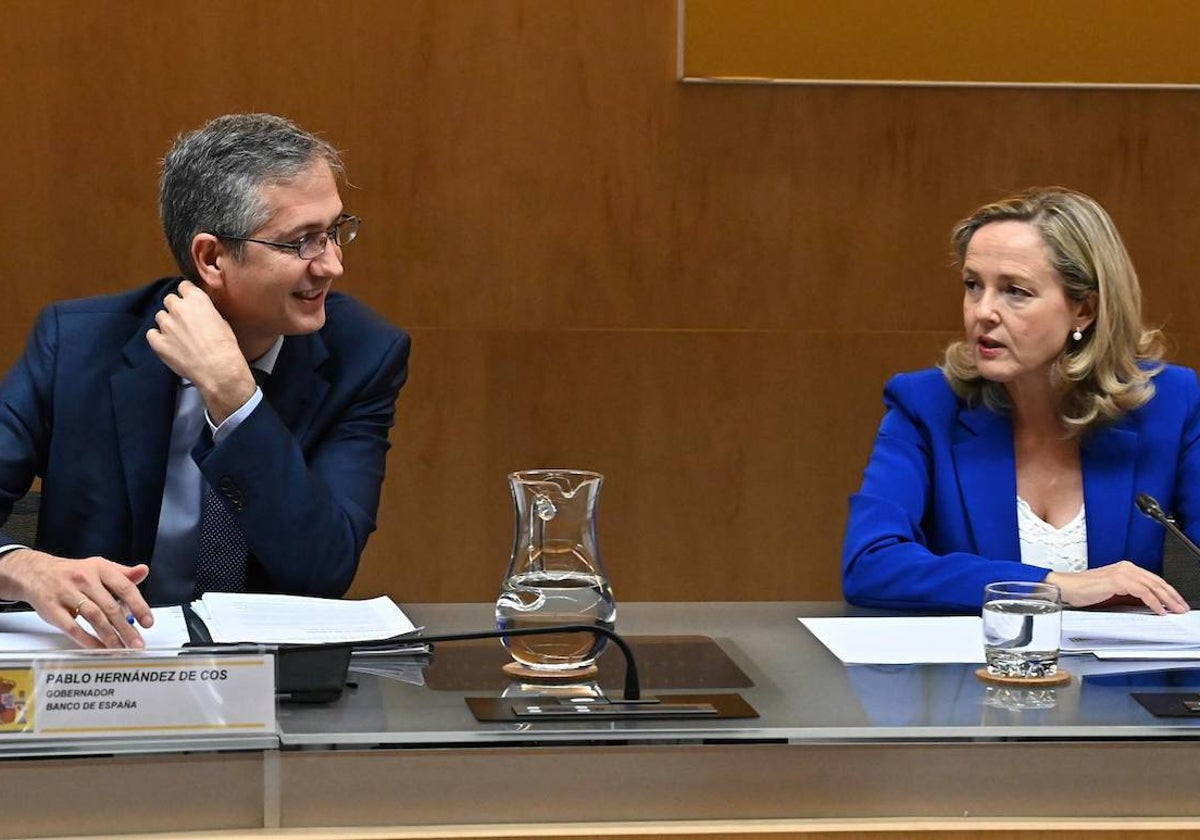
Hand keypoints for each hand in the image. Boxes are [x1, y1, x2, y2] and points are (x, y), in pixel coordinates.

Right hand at [0, 549, 153, 648]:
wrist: (35, 572)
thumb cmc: (73, 572)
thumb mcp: (99, 567)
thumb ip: (123, 573)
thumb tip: (144, 571)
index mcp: (99, 568)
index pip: (124, 587)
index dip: (138, 606)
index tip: (148, 622)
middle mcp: (84, 579)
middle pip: (110, 607)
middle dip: (126, 628)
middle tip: (137, 643)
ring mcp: (67, 593)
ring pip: (93, 617)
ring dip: (109, 636)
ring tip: (121, 648)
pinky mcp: (52, 608)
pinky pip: (72, 627)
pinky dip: (87, 640)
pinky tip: (99, 648)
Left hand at [146, 280, 256, 423]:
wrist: (218, 369)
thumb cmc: (225, 347)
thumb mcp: (222, 322)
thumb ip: (206, 313)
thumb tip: (200, 315)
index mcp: (196, 299)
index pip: (184, 286)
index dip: (187, 294)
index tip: (189, 300)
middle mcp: (178, 308)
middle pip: (169, 299)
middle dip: (175, 307)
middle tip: (184, 320)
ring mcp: (166, 325)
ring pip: (160, 316)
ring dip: (167, 323)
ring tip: (178, 335)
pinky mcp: (158, 342)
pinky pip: (152, 334)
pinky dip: (158, 337)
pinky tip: (168, 344)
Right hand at [1047, 561, 1189, 614]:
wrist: (1066, 587)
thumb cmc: (1083, 590)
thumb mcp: (1111, 592)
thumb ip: (1128, 594)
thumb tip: (1146, 604)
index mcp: (1124, 569)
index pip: (1152, 579)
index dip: (1167, 591)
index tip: (1175, 602)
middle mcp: (1126, 568)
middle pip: (1156, 581)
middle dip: (1172, 596)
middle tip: (1182, 607)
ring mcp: (1122, 573)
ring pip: (1152, 586)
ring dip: (1167, 600)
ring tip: (1175, 610)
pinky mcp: (1118, 580)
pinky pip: (1142, 592)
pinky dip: (1153, 602)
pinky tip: (1159, 610)